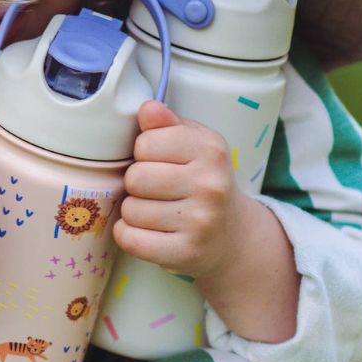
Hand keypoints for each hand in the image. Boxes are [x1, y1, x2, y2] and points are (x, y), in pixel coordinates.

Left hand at [112, 100, 245, 278]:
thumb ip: (168, 125)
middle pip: (135, 177)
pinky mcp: (185, 252)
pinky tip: (147, 231)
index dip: (144, 153)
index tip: (160, 162)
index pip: (145, 142)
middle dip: (137, 184)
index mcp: (210, 149)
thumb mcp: (195, 146)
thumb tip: (147, 109)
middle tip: (157, 191)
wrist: (232, 236)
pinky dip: (129, 235)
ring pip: (130, 210)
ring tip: (157, 212)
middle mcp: (210, 185)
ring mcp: (200, 221)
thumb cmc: (204, 184)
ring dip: (134, 212)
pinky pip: (130, 239)